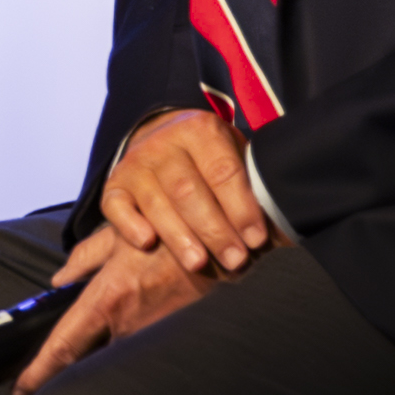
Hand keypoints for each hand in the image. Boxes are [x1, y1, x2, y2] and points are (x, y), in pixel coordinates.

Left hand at [13, 225, 208, 394]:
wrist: (228, 248)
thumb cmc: (175, 234)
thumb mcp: (122, 236)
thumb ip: (85, 258)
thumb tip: (60, 278)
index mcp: (108, 298)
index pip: (63, 347)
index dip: (38, 373)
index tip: (21, 390)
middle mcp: (128, 325)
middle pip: (89, 361)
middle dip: (72, 371)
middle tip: (55, 379)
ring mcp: (155, 338)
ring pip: (118, 361)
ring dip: (107, 361)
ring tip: (104, 354)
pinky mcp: (177, 343)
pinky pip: (147, 356)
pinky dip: (137, 357)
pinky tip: (139, 350)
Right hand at [104, 106, 276, 278]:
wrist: (161, 137)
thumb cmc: (208, 159)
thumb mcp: (234, 156)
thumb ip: (250, 185)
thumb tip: (281, 227)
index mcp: (201, 130)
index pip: (223, 171)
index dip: (241, 207)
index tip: (256, 238)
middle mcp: (164, 143)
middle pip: (188, 191)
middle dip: (214, 230)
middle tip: (235, 259)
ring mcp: (136, 163)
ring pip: (155, 203)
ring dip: (179, 237)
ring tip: (199, 263)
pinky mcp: (113, 184)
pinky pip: (116, 207)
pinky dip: (130, 225)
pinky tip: (147, 243)